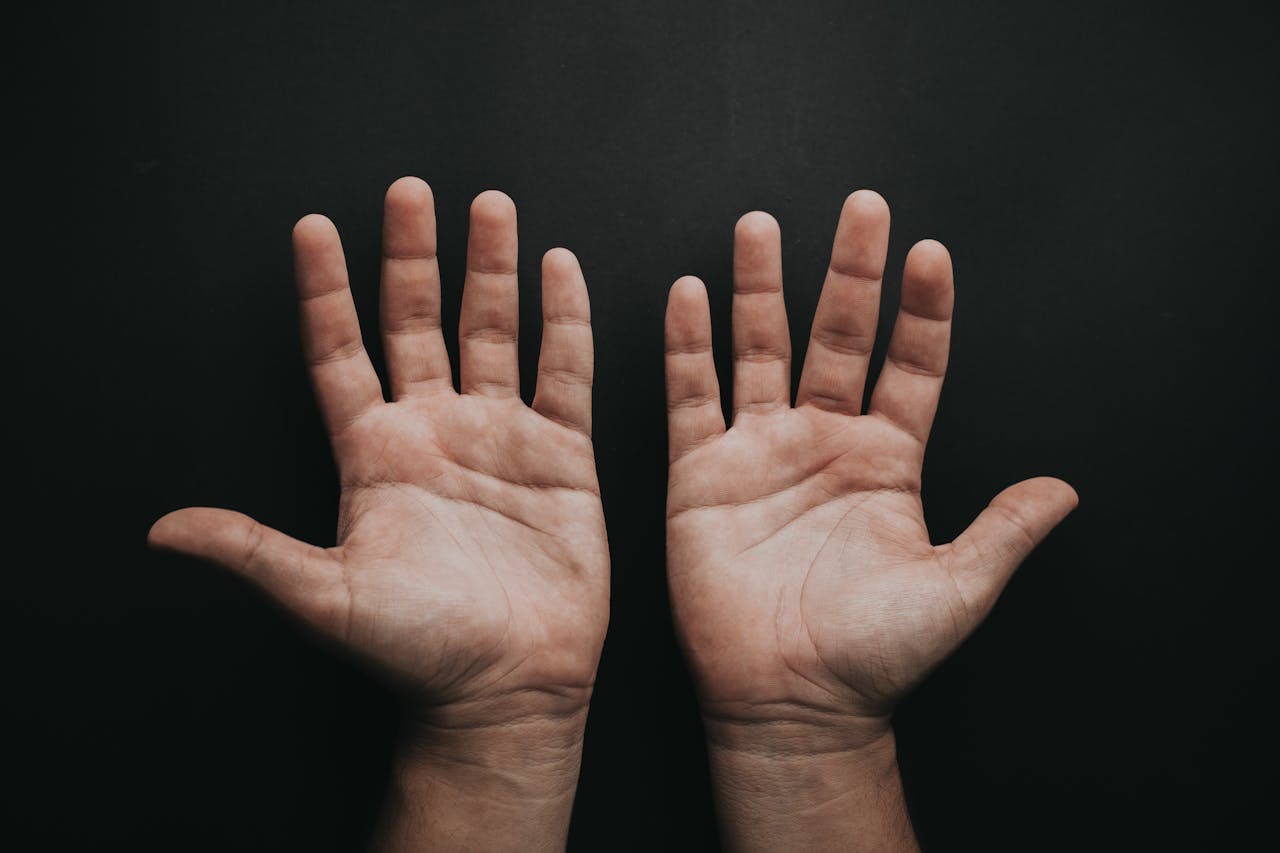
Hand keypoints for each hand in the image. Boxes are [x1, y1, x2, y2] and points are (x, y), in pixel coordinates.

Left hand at [149, 178, 608, 849]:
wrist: (507, 687)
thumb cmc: (417, 651)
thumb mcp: (327, 597)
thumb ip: (256, 551)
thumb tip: (164, 530)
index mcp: (374, 454)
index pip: (342, 354)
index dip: (327, 292)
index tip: (312, 229)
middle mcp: (434, 432)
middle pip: (417, 323)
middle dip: (412, 256)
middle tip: (408, 192)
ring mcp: (499, 438)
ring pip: (492, 332)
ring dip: (490, 270)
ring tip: (489, 206)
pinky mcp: (562, 456)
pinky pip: (565, 372)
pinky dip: (565, 321)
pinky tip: (560, 270)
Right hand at [664, 192, 1075, 849]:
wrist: (790, 701)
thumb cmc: (873, 654)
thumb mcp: (957, 590)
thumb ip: (1004, 530)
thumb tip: (1065, 488)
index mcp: (888, 460)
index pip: (910, 366)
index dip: (921, 311)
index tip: (930, 254)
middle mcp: (824, 441)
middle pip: (837, 336)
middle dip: (849, 272)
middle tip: (860, 207)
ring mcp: (760, 451)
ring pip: (760, 349)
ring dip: (760, 288)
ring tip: (762, 226)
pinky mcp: (701, 475)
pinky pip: (692, 397)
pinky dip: (687, 347)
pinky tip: (689, 295)